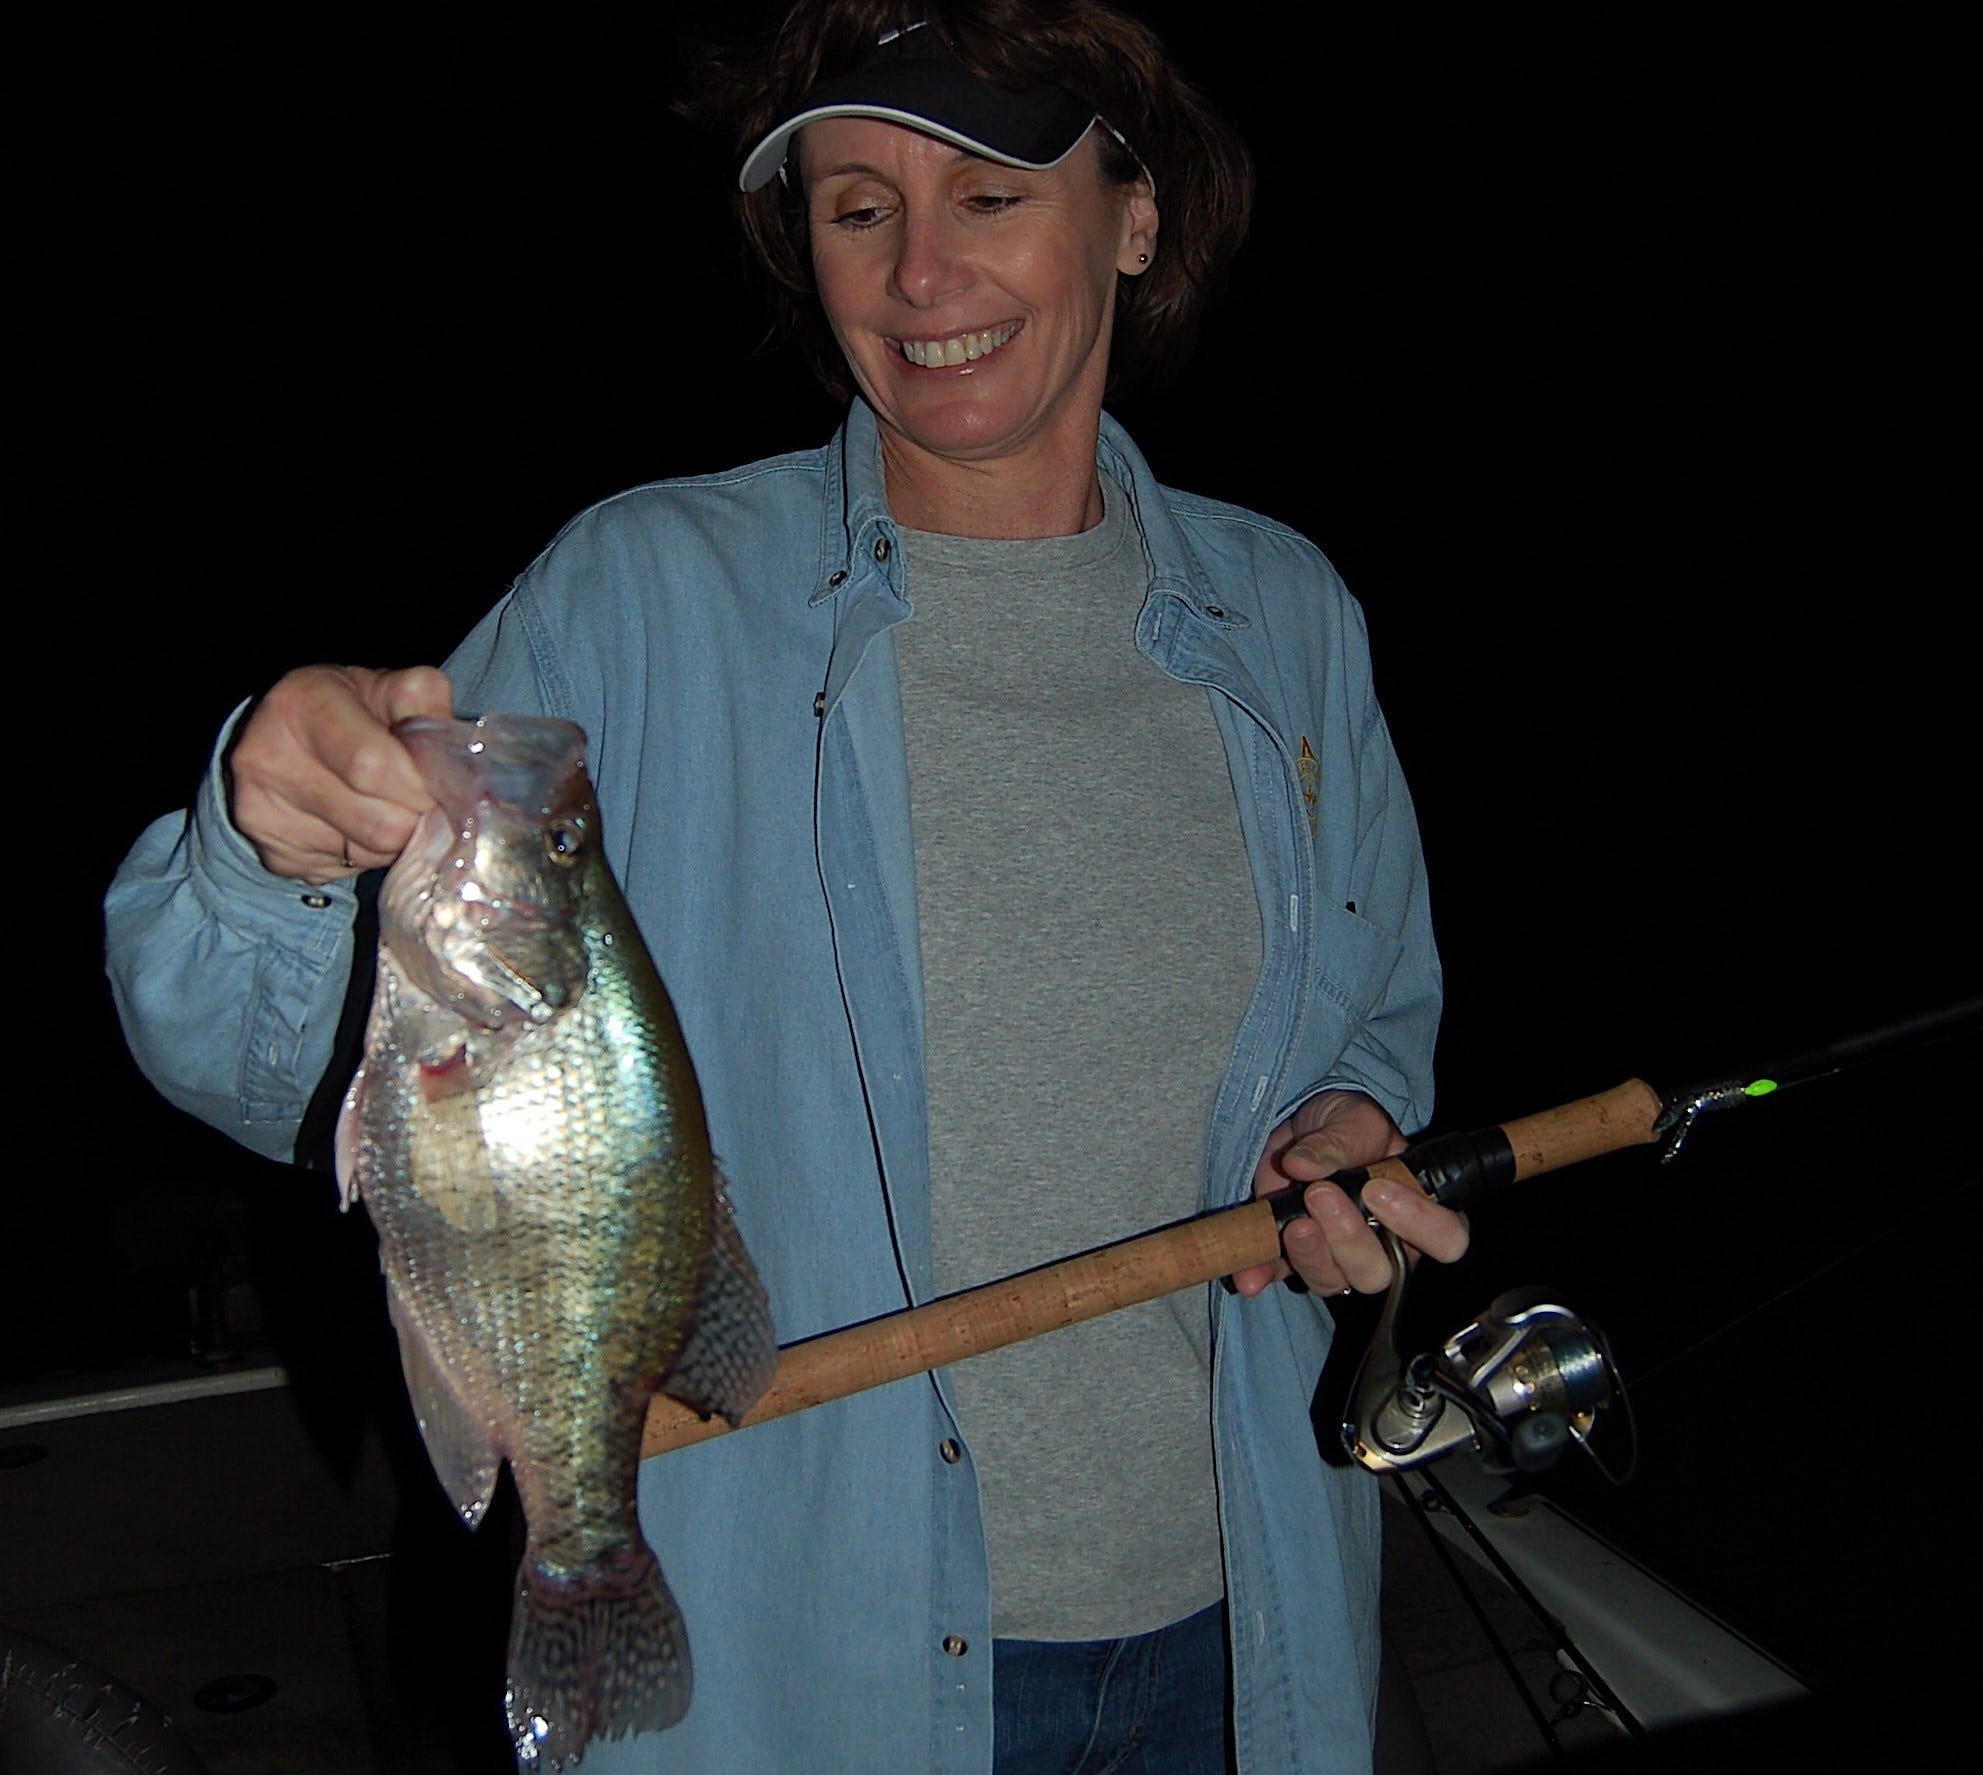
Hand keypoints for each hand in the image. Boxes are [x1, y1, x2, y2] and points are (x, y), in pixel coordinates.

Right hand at [228, 664, 454, 882]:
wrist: (284, 739)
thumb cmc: (351, 711)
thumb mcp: (388, 689)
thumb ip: (427, 704)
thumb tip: (456, 760)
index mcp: (301, 704)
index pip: (374, 765)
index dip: (422, 786)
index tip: (444, 787)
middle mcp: (268, 758)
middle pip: (379, 823)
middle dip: (417, 817)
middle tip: (424, 801)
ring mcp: (261, 813)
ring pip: (369, 854)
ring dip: (397, 839)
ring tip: (390, 808)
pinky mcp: (273, 856)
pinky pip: (348, 872)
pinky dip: (368, 855)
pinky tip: (357, 826)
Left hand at [1229, 1091, 1469, 1298]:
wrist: (1303, 1127)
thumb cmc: (1349, 1126)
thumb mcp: (1353, 1120)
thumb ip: (1337, 1143)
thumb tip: (1304, 1165)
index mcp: (1419, 1211)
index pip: (1446, 1238)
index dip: (1419, 1225)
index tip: (1377, 1191)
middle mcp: (1384, 1245)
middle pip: (1379, 1271)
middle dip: (1348, 1239)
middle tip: (1320, 1195)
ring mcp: (1338, 1257)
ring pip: (1332, 1280)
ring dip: (1309, 1256)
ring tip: (1292, 1224)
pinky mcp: (1296, 1258)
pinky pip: (1282, 1276)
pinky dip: (1262, 1273)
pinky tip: (1249, 1273)